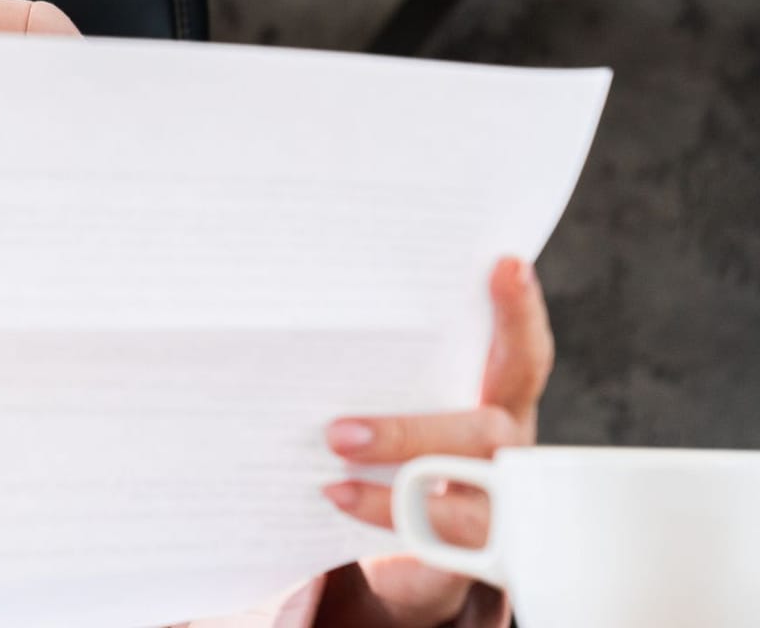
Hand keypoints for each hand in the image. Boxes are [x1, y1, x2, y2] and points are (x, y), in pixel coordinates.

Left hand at [320, 256, 552, 625]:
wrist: (414, 548)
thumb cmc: (405, 453)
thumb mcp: (405, 405)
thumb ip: (383, 376)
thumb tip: (300, 332)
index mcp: (498, 404)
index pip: (521, 356)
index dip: (520, 315)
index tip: (506, 265)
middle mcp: (508, 453)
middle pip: (484, 434)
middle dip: (412, 432)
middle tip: (339, 433)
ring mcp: (498, 507)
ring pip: (465, 498)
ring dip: (397, 489)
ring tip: (334, 474)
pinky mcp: (473, 557)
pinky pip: (440, 548)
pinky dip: (391, 531)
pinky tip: (345, 512)